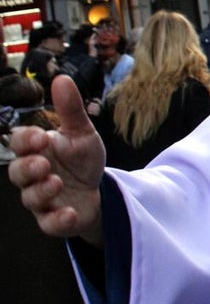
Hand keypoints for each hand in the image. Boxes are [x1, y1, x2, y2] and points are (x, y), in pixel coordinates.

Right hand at [8, 75, 105, 245]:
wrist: (98, 188)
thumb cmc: (81, 159)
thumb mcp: (82, 133)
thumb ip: (71, 110)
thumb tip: (62, 79)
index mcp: (36, 151)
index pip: (19, 143)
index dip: (27, 140)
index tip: (42, 137)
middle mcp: (33, 175)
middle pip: (17, 172)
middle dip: (27, 168)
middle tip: (43, 164)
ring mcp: (42, 199)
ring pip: (30, 198)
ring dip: (42, 191)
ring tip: (57, 182)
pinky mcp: (54, 220)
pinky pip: (49, 224)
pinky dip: (57, 220)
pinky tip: (69, 213)